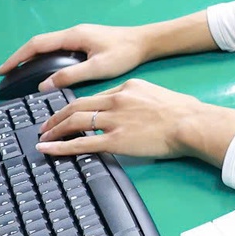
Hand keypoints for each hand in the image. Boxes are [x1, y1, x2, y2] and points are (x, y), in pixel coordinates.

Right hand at [0, 23, 152, 90]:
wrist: (146, 42)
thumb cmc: (125, 52)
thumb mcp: (97, 67)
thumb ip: (70, 75)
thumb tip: (44, 84)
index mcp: (73, 36)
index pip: (37, 45)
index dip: (17, 57)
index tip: (2, 70)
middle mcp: (73, 33)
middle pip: (38, 44)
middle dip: (20, 58)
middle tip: (5, 74)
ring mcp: (79, 36)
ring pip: (48, 45)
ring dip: (32, 58)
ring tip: (19, 73)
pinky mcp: (85, 41)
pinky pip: (57, 48)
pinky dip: (44, 57)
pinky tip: (44, 69)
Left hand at [38, 79, 234, 166]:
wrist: (191, 123)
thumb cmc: (184, 111)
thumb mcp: (157, 95)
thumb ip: (139, 100)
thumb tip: (134, 110)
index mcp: (127, 87)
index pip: (95, 96)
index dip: (77, 105)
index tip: (68, 113)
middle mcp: (117, 100)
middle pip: (77, 105)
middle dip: (57, 115)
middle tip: (45, 124)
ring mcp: (115, 120)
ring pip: (75, 121)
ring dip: (55, 129)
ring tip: (43, 136)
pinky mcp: (116, 140)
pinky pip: (81, 142)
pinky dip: (61, 145)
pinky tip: (48, 148)